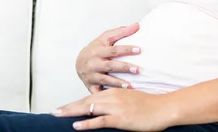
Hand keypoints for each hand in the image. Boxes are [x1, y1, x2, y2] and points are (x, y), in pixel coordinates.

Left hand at [53, 88, 174, 130]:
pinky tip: (76, 126)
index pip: (90, 97)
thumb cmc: (150, 105)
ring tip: (58, 115)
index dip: (76, 103)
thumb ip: (118, 103)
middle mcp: (112, 97)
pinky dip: (87, 124)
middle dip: (68, 107)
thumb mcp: (131, 100)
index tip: (64, 107)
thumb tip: (107, 110)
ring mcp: (116, 107)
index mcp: (115, 92)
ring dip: (72, 112)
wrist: (164, 107)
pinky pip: (100, 121)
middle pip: (85, 101)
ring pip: (89, 108)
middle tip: (54, 111)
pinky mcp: (120, 118)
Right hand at [76, 24, 140, 92]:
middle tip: (138, 70)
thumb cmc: (96, 48)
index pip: (114, 50)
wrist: (79, 62)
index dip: (126, 49)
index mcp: (98, 50)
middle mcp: (93, 63)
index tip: (139, 50)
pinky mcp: (90, 86)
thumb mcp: (106, 38)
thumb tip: (137, 25)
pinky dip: (107, 95)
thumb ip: (121, 32)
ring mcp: (91, 76)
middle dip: (124, 68)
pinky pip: (99, 92)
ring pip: (105, 80)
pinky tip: (117, 97)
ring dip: (118, 83)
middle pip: (110, 65)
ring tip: (130, 86)